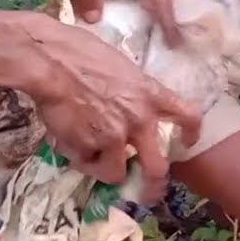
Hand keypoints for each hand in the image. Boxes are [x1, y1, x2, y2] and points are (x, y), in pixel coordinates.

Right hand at [33, 20, 202, 198]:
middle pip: (157, 168)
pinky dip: (77, 157)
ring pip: (115, 173)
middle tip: (147, 189)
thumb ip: (129, 91)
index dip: (191, 133)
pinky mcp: (89, 148)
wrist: (48, 62)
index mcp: (149, 94)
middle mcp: (139, 120)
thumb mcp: (118, 66)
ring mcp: (115, 137)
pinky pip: (86, 163)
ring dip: (104, 170)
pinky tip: (67, 142)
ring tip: (91, 160)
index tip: (186, 142)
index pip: (188, 115)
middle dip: (153, 184)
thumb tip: (125, 105)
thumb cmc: (77, 51)